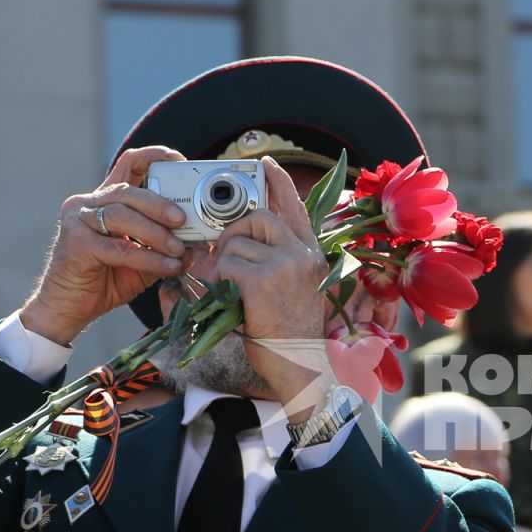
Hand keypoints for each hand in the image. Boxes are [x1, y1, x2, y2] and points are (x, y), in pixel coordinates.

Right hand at [20, 146, 190, 344]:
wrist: (68, 309)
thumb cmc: (105, 281)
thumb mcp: (143, 261)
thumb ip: (165, 248)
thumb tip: (199, 244)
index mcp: (106, 201)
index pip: (128, 164)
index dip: (154, 157)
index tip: (180, 162)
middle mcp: (88, 204)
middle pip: (128, 190)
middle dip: (160, 203)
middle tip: (184, 219)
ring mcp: (78, 221)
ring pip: (121, 214)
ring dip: (155, 232)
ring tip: (178, 248)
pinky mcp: (76, 243)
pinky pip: (117, 247)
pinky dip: (146, 257)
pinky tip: (167, 265)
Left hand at [193, 158, 332, 416]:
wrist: (300, 368)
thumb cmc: (292, 336)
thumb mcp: (295, 291)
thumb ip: (277, 261)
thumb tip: (239, 240)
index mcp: (313, 255)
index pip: (295, 207)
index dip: (278, 182)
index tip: (265, 163)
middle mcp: (303, 255)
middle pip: (257, 218)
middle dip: (232, 233)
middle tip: (226, 255)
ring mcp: (286, 265)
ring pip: (235, 243)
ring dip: (223, 264)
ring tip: (230, 289)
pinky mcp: (264, 281)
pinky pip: (226, 265)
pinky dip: (219, 281)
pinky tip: (229, 300)